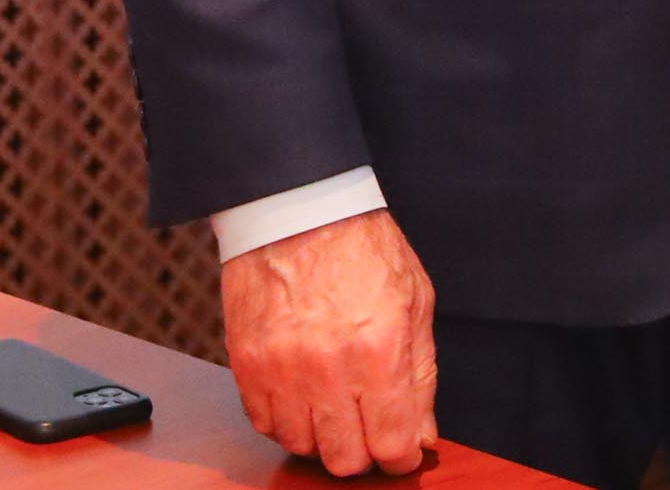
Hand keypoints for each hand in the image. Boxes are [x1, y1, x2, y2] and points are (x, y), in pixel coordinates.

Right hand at [220, 208, 436, 476]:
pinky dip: (287, 421)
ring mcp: (282, 373)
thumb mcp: (416, 300)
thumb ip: (422, 373)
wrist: (300, 211)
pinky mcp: (248, 369)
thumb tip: (422, 433)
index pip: (392, 442)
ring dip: (324, 436)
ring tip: (337, 404)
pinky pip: (265, 426)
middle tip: (371, 429)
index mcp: (380, 351)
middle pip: (344, 459)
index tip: (404, 451)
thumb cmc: (363, 248)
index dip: (402, 456)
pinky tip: (305, 394)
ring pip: (302, 448)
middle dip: (365, 452)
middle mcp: (329, 370)